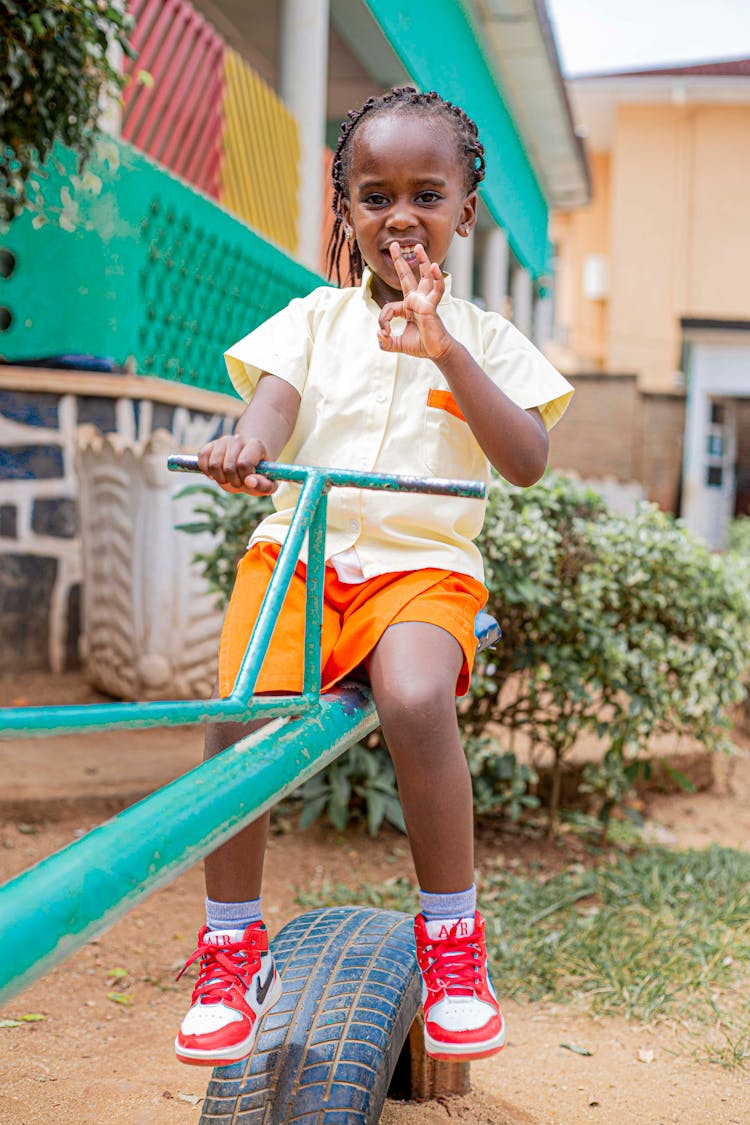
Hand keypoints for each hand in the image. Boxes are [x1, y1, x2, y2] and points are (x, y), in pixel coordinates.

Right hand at [197, 434, 276, 494]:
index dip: (245, 477)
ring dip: (220, 478)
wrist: (250, 459)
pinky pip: (202, 456)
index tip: (249, 481)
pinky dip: (206, 470)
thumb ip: (265, 486)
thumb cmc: (259, 473)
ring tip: (229, 479)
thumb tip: (249, 481)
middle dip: (233, 482)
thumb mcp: (269, 483)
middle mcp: (239, 439)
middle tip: (239, 482)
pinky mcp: (211, 444)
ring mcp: (223, 440)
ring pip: (214, 464)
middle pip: (228, 467)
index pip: (244, 463)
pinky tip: (216, 474)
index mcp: (256, 445)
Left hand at [377, 243, 454, 358]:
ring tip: (418, 247)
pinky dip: (436, 278)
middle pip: (407, 276)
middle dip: (400, 261)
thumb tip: (379, 335)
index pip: (389, 307)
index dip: (383, 320)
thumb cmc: (421, 345)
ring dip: (422, 261)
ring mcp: (425, 301)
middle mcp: (416, 300)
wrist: (436, 352)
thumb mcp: (397, 344)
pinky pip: (436, 289)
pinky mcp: (432, 305)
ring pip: (424, 277)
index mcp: (407, 307)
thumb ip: (386, 342)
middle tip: (394, 245)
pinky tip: (433, 266)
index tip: (384, 334)